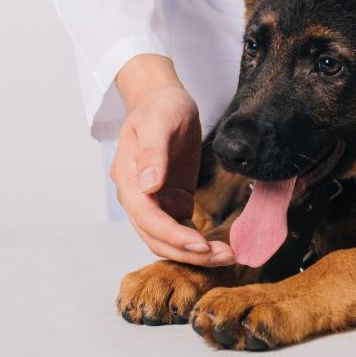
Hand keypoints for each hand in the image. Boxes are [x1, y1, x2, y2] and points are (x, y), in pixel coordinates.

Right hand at [111, 55, 234, 265]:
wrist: (164, 100)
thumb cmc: (160, 107)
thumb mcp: (160, 121)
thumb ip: (153, 153)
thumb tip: (148, 186)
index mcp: (128, 178)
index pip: (147, 217)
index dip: (172, 235)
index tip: (200, 244)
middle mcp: (137, 197)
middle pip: (156, 237)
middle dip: (188, 252)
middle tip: (223, 256)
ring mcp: (154, 202)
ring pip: (168, 240)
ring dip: (195, 253)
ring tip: (227, 255)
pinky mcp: (171, 202)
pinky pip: (181, 230)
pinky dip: (198, 243)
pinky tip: (220, 247)